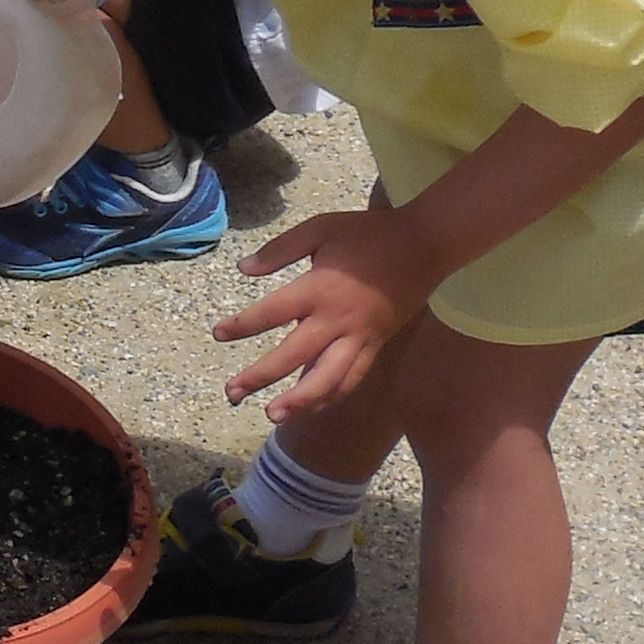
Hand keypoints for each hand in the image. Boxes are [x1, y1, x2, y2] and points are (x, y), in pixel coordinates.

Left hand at [212, 206, 442, 416]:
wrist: (425, 245)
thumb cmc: (368, 233)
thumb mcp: (320, 228)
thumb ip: (280, 249)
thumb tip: (243, 269)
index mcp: (318, 289)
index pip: (270, 314)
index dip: (241, 326)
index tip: (218, 334)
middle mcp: (336, 320)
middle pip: (292, 357)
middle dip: (259, 378)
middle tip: (230, 393)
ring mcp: (359, 337)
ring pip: (327, 379)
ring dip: (299, 401)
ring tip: (273, 415)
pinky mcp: (376, 345)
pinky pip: (352, 378)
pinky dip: (331, 396)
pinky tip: (312, 407)